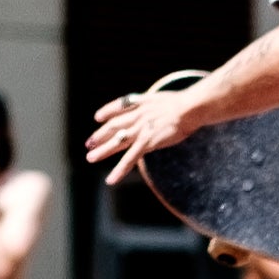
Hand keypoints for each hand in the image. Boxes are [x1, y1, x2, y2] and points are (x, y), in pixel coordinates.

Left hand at [84, 84, 199, 185]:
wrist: (189, 107)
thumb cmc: (187, 102)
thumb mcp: (169, 99)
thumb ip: (161, 105)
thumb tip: (169, 107)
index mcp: (143, 103)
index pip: (120, 106)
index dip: (107, 112)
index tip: (98, 118)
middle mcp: (138, 116)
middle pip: (114, 126)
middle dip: (100, 135)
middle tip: (89, 143)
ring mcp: (140, 130)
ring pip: (117, 142)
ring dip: (102, 151)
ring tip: (90, 158)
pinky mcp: (147, 142)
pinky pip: (129, 159)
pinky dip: (119, 170)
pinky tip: (111, 180)